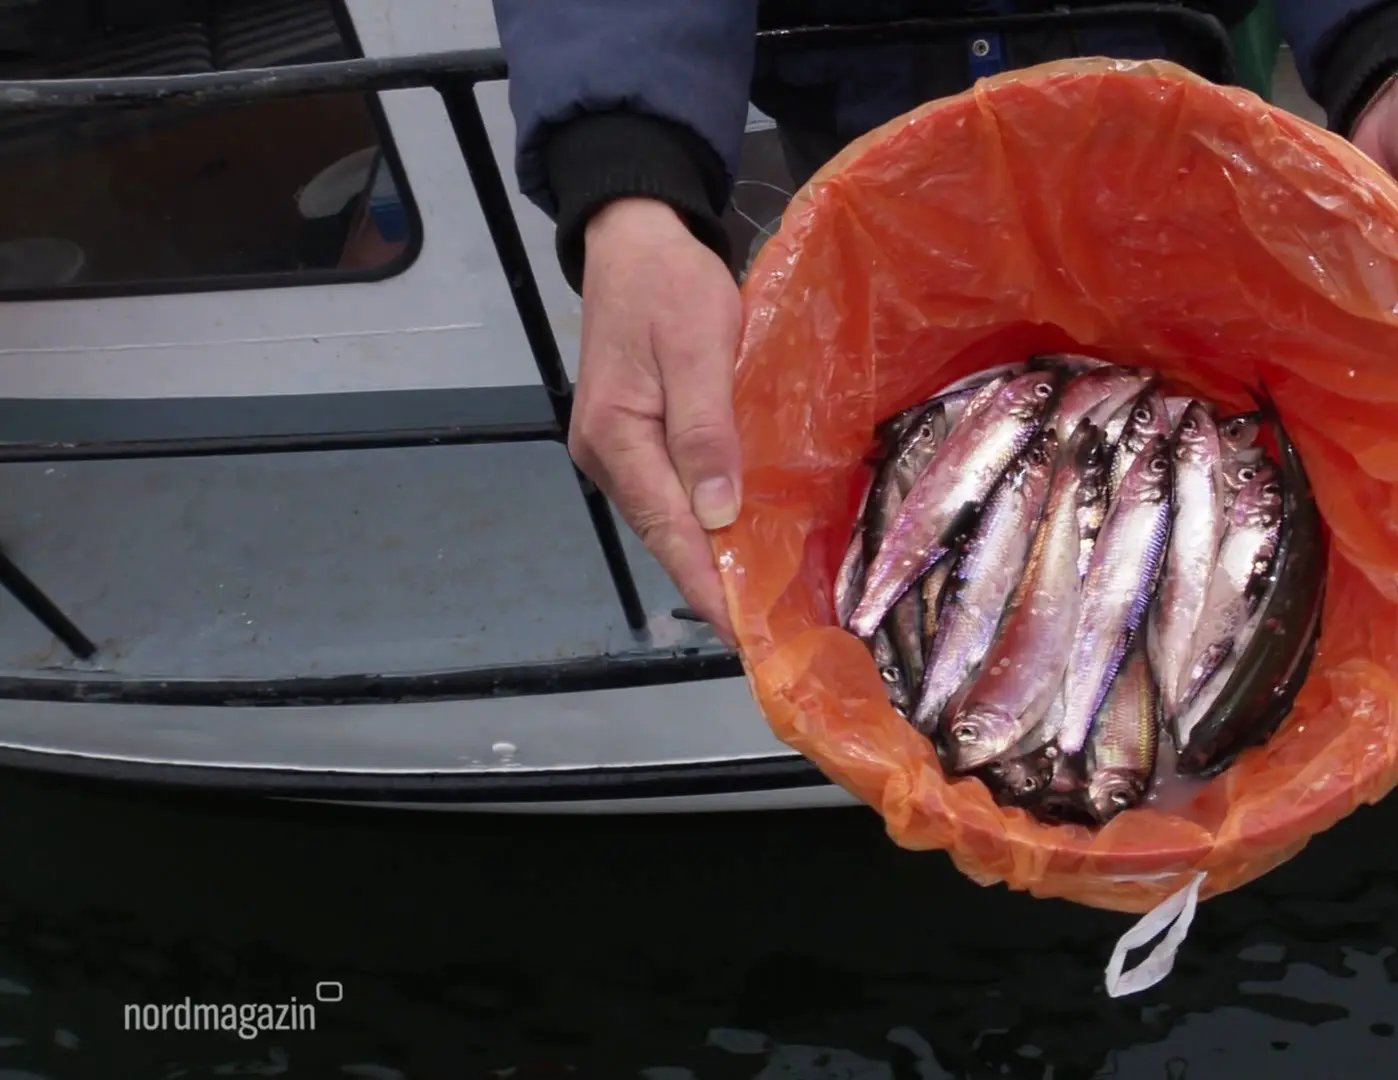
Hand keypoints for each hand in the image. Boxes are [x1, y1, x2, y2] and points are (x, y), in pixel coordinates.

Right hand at [572, 198, 743, 645]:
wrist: (632, 238)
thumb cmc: (670, 285)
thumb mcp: (699, 347)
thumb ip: (706, 431)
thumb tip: (715, 516)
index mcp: (616, 439)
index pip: (669, 532)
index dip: (709, 585)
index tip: (747, 633)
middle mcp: (606, 456)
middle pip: (665, 535)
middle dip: (715, 582)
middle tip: (772, 626)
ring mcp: (616, 450)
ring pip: (669, 518)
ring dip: (712, 555)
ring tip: (764, 596)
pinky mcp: (633, 437)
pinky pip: (671, 492)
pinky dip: (705, 520)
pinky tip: (740, 538)